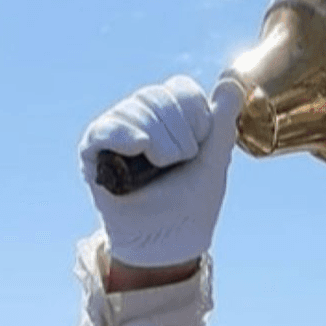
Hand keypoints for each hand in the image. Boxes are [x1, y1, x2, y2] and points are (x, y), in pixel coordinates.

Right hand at [78, 75, 245, 267]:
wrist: (169, 242)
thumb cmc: (192, 203)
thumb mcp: (215, 160)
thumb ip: (222, 122)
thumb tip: (232, 83)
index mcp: (171, 117)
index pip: (180, 88)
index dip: (196, 114)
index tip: (200, 145)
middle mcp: (141, 118)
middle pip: (157, 95)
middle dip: (179, 131)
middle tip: (181, 161)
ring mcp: (116, 133)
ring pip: (134, 110)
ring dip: (159, 141)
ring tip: (162, 167)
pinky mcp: (93, 152)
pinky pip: (105, 129)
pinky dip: (124, 134)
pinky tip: (139, 146)